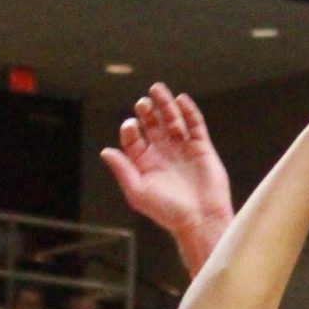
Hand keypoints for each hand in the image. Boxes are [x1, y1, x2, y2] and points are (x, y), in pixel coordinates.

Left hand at [100, 85, 233, 273]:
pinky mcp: (202, 147)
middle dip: (146, 112)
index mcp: (145, 163)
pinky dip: (189, 111)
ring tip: (157, 89)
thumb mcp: (138, 191)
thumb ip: (123, 170)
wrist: (201, 219)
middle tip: (142, 103)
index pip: (133, 138)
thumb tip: (106, 151)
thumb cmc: (168, 211)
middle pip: (152, 125)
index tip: (131, 126)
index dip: (130, 129)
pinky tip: (181, 100)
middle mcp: (163, 153)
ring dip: (165, 104)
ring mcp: (183, 148)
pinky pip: (195, 125)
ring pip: (172, 120)